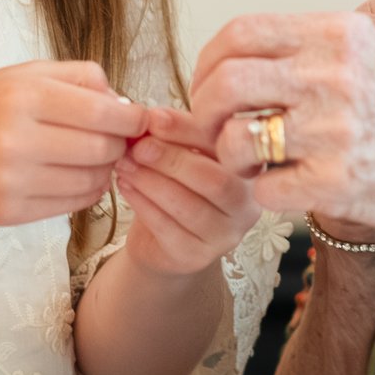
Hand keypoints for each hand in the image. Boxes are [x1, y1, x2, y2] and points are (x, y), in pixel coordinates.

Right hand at [0, 60, 146, 228]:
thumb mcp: (23, 75)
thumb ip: (79, 78)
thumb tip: (126, 103)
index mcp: (22, 96)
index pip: (102, 112)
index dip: (132, 119)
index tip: (140, 120)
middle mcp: (15, 139)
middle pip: (101, 148)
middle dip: (119, 144)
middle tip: (116, 138)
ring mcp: (11, 181)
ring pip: (92, 180)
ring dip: (105, 170)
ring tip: (94, 156)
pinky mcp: (9, 213)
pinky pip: (72, 204)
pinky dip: (86, 191)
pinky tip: (75, 176)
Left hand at [113, 105, 261, 277]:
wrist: (163, 241)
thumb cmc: (177, 186)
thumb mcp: (180, 152)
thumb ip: (174, 133)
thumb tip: (150, 117)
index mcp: (249, 169)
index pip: (224, 146)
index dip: (187, 129)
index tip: (153, 118)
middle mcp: (247, 204)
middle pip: (215, 180)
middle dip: (171, 159)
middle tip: (138, 146)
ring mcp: (225, 235)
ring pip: (190, 207)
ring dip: (151, 182)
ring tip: (125, 164)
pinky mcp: (197, 257)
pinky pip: (168, 228)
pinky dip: (142, 203)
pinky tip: (125, 186)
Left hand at [186, 12, 374, 237]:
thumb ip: (322, 37)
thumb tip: (253, 40)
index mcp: (340, 34)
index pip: (241, 32)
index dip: (208, 60)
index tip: (205, 83)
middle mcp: (333, 75)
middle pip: (225, 85)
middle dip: (203, 112)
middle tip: (209, 130)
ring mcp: (333, 131)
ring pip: (235, 141)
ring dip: (229, 157)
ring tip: (248, 164)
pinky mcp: (333, 183)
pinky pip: (264, 190)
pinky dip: (263, 195)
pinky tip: (282, 189)